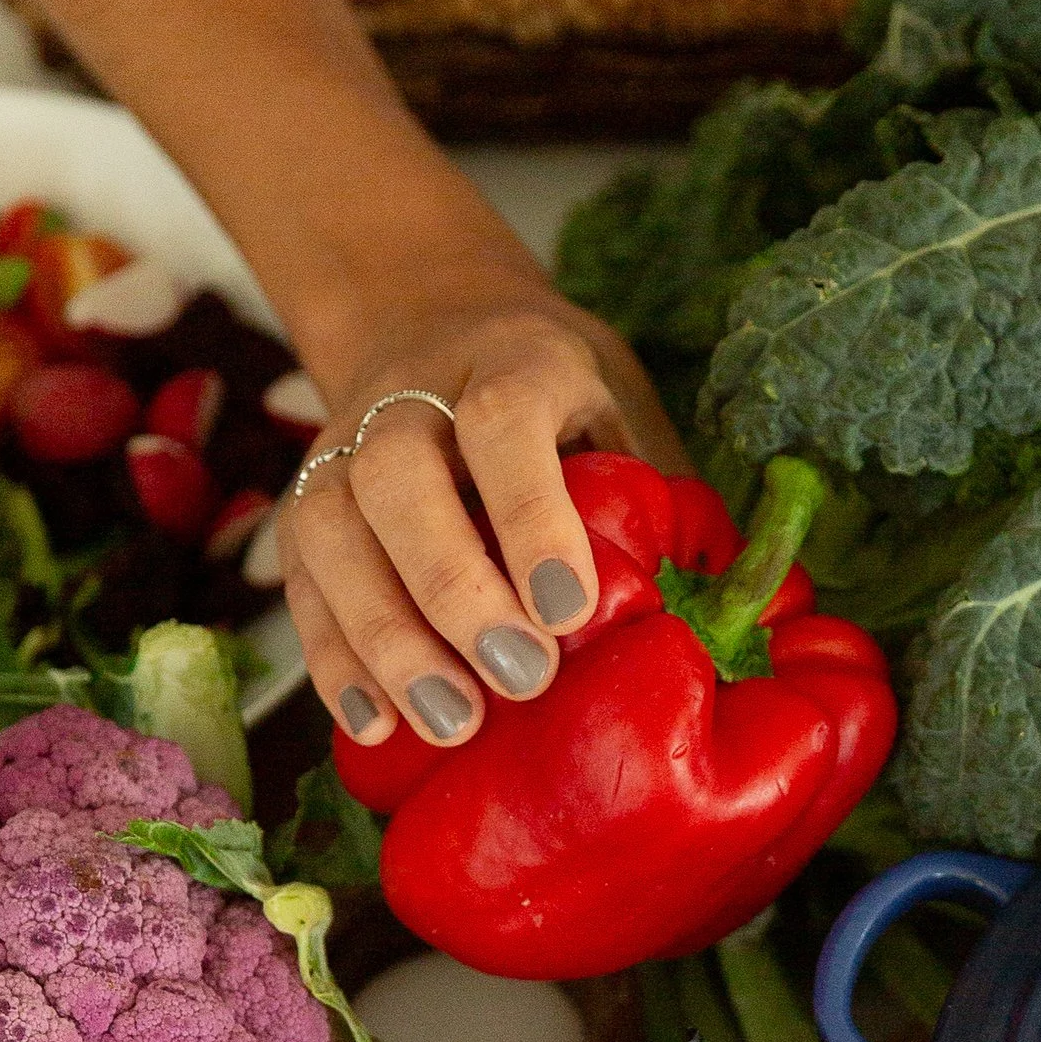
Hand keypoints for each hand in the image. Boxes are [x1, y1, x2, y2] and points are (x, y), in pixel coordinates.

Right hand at [278, 268, 682, 752]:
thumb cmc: (561, 395)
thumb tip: (738, 613)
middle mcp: (412, 390)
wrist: (436, 318)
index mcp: (514, 357)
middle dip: (453, 588)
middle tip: (520, 681)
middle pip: (397, 477)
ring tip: (450, 723)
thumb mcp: (624, 410)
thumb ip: (660, 494)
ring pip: (332, 532)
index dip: (532, 517)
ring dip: (385, 637)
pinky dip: (332, 656)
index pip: (505, 420)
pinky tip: (375, 722)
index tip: (569, 613)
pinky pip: (302, 580)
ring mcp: (343, 443)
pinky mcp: (304, 501)